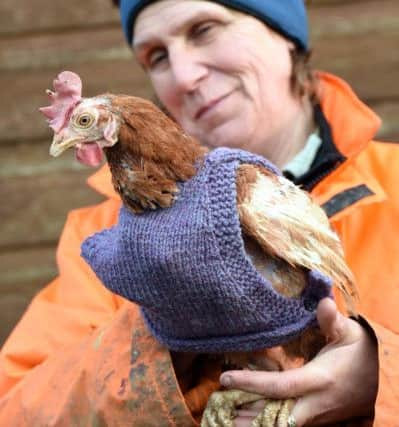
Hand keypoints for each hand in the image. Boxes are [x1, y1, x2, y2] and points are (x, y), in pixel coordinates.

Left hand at [220, 298, 377, 425]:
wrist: (382, 380)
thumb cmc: (362, 353)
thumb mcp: (350, 333)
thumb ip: (333, 320)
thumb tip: (323, 300)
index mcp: (319, 380)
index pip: (280, 386)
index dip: (252, 384)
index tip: (225, 378)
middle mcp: (314, 403)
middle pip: (274, 417)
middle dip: (246, 415)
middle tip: (218, 406)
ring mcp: (314, 415)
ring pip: (278, 425)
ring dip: (252, 421)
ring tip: (224, 415)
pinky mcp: (315, 419)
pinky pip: (286, 424)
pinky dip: (265, 422)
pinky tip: (246, 418)